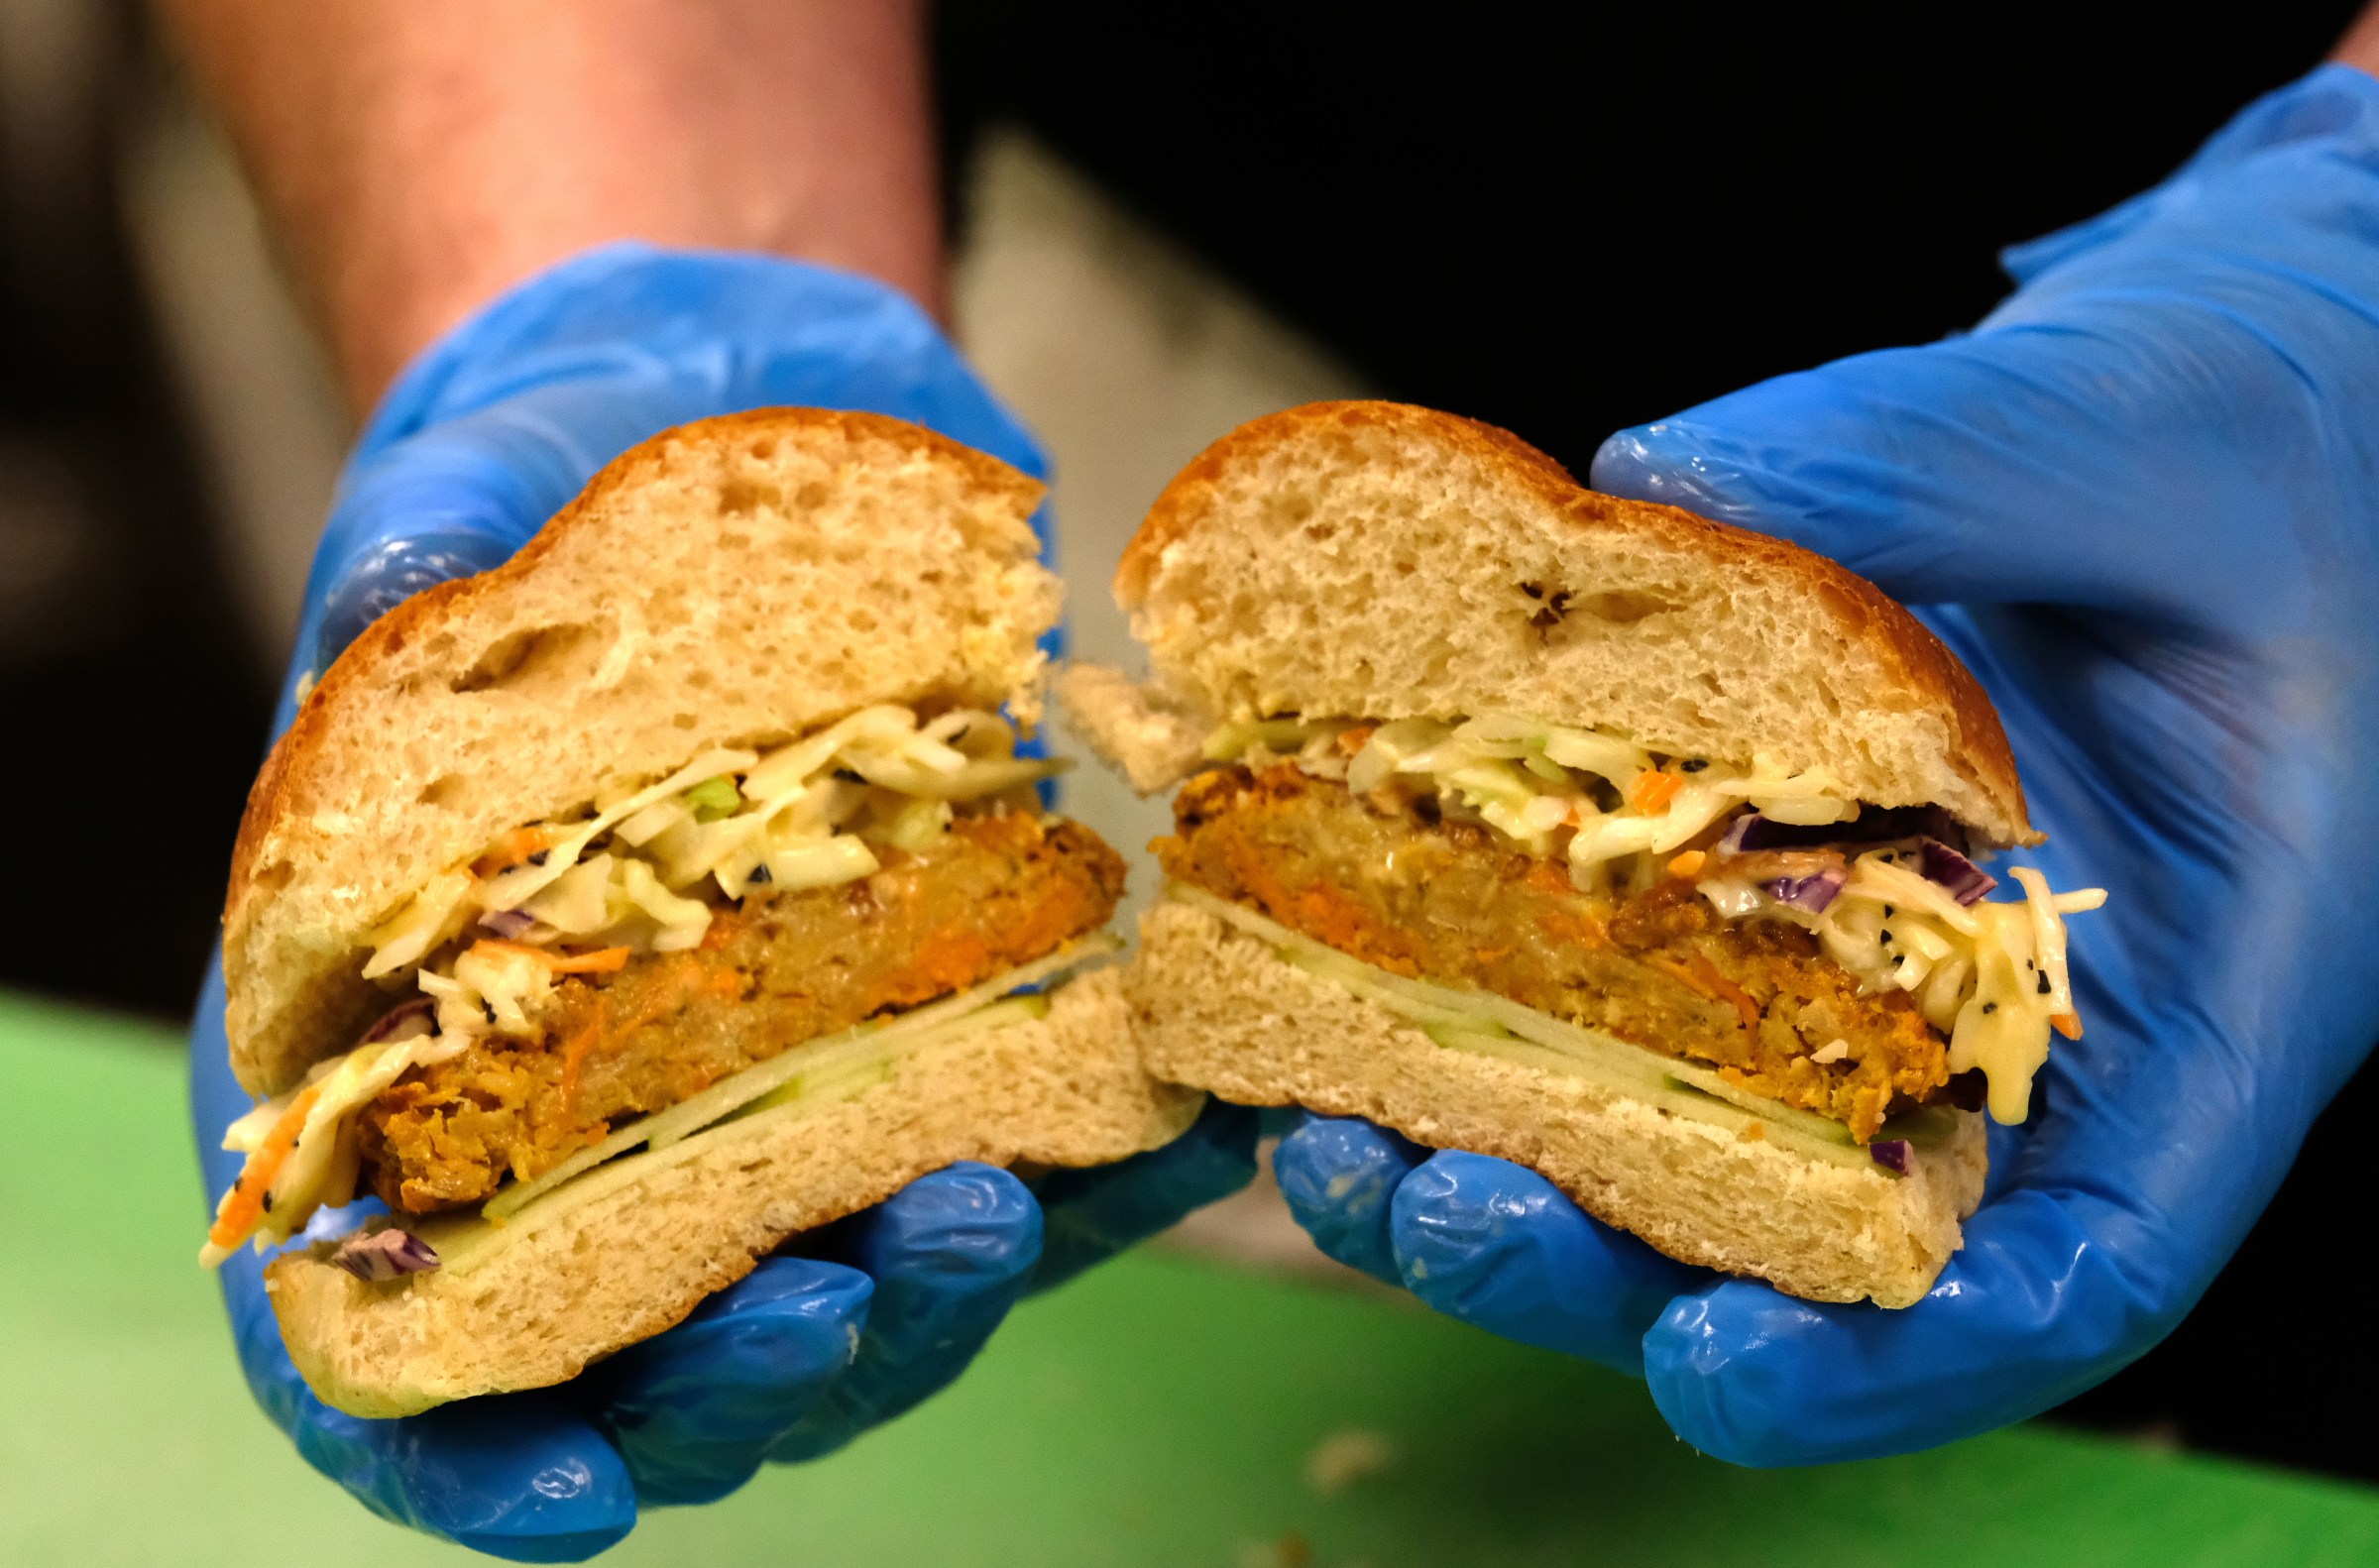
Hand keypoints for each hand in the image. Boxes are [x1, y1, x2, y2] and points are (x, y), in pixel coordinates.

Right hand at [191, 244, 1257, 1557]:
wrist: (728, 400)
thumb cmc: (557, 463)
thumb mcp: (473, 486)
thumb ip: (419, 556)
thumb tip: (404, 595)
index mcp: (402, 1040)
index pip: (381, 1323)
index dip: (459, 1448)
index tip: (573, 1494)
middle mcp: (590, 1100)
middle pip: (647, 1337)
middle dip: (752, 1355)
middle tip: (844, 1285)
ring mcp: (772, 1071)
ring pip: (848, 1268)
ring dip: (928, 1276)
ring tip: (998, 1201)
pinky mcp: (937, 1013)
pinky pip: (1023, 1134)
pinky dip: (1104, 1160)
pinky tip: (1186, 1128)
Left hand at [1274, 63, 2378, 1463]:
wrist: (2260, 391)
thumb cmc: (2288, 429)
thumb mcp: (2151, 433)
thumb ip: (1936, 463)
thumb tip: (1657, 489)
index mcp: (2205, 1001)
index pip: (2080, 1270)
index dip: (1894, 1357)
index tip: (1709, 1363)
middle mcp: (2024, 1026)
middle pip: (1820, 1247)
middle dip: (1610, 1259)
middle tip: (1418, 1203)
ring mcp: (1884, 959)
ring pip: (1698, 1133)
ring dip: (1506, 1151)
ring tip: (1325, 1118)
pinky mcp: (1775, 872)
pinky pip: (1629, 966)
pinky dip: (1492, 987)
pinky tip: (1344, 951)